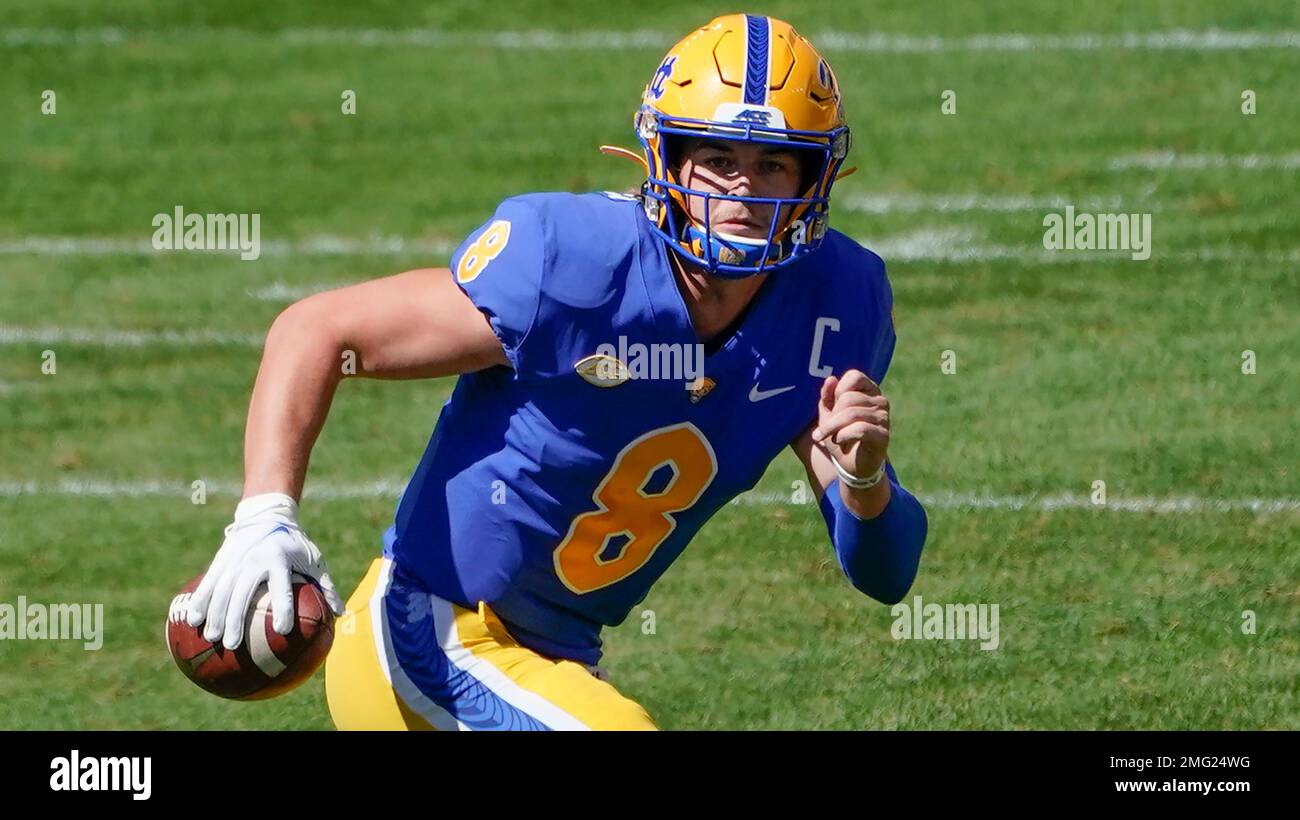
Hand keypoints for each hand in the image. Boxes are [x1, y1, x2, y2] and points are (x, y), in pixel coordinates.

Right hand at [185, 493, 344, 649]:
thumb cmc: (296, 544)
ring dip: (215, 614)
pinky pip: (208, 583)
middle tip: (233, 645)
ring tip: (212, 638)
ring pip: (221, 590)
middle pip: (242, 593)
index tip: (282, 630)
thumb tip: (341, 614)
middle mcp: (254, 559)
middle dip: (236, 619)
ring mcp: (235, 560)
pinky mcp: (221, 561)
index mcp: (279, 559)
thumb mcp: (314, 559)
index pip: (281, 587)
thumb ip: (326, 586)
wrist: (267, 515)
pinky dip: (200, 601)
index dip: (283, 608)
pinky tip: (193, 620)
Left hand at [811, 369, 889, 479]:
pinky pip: (860, 428)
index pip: (854, 377)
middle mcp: (880, 401)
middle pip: (848, 398)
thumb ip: (828, 397)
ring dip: (833, 428)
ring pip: (851, 414)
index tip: (831, 409)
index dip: (837, 392)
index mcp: (869, 391)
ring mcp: (884, 418)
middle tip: (823, 431)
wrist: (851, 466)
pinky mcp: (883, 435)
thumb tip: (830, 380)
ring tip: (829, 438)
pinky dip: (843, 435)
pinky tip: (840, 441)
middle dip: (831, 417)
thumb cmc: (840, 437)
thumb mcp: (828, 416)